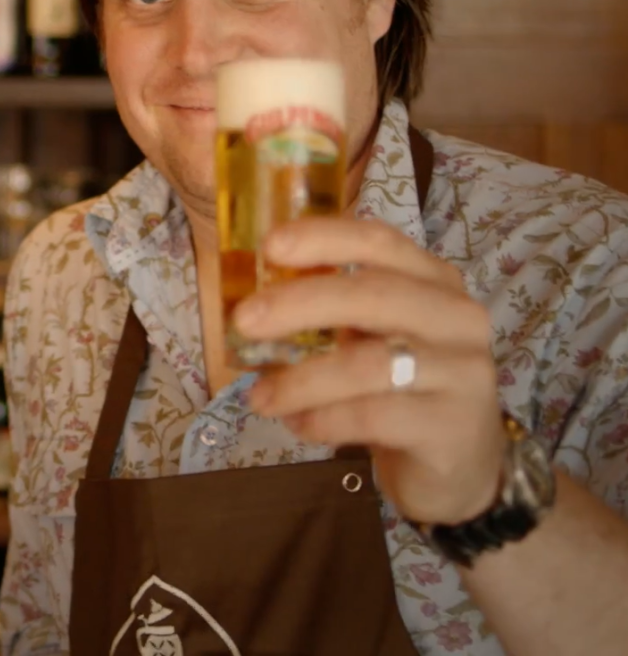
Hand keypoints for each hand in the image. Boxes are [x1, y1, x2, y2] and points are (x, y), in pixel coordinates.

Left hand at [234, 216, 506, 526]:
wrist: (459, 466)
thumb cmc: (402, 388)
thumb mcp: (371, 338)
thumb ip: (330, 313)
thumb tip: (252, 305)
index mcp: (432, 281)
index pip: (379, 242)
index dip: (324, 239)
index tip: (270, 246)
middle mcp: (456, 316)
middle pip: (372, 294)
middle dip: (299, 304)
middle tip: (243, 321)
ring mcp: (463, 371)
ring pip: (369, 363)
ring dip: (301, 380)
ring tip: (259, 398)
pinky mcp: (453, 425)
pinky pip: (374, 415)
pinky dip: (324, 419)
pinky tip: (299, 426)